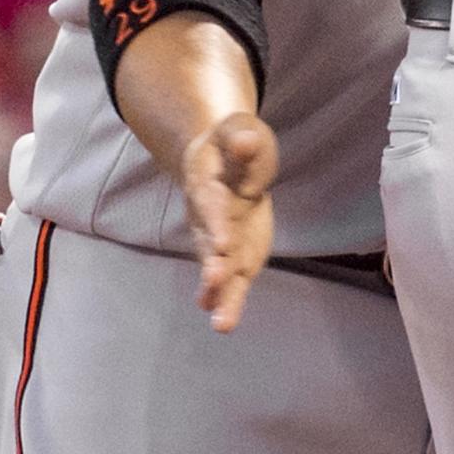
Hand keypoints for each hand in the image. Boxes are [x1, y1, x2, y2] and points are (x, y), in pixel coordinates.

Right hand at [182, 110, 278, 331]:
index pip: (210, 204)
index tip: (223, 244)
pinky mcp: (235, 251)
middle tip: (218, 280)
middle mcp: (207, 217)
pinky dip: (228, 298)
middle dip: (214, 263)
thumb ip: (242, 139)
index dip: (216, 223)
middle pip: (209, 242)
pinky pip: (232, 276)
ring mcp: (219, 238)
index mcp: (206, 183)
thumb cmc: (235, 143)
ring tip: (222, 322)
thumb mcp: (240, 130)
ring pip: (218, 267)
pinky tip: (222, 320)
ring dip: (221, 292)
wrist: (223, 157)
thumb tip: (247, 142)